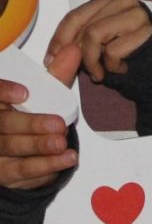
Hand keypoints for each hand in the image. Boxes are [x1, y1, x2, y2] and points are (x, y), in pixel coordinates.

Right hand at [0, 45, 79, 189]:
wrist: (20, 153)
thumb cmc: (30, 115)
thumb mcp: (42, 95)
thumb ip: (56, 76)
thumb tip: (73, 50)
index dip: (4, 92)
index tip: (25, 93)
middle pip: (3, 124)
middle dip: (31, 125)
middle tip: (58, 125)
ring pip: (11, 148)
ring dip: (39, 147)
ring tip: (62, 143)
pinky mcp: (2, 173)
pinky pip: (21, 171)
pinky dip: (45, 166)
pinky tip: (66, 158)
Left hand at [47, 0, 151, 82]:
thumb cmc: (125, 59)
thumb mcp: (95, 48)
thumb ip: (77, 43)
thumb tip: (52, 57)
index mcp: (109, 0)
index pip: (75, 15)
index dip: (60, 38)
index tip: (50, 59)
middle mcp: (124, 0)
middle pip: (83, 24)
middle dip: (76, 52)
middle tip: (81, 70)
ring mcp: (136, 13)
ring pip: (94, 33)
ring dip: (91, 60)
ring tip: (99, 73)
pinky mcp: (146, 30)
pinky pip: (112, 49)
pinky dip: (110, 66)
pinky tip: (118, 70)